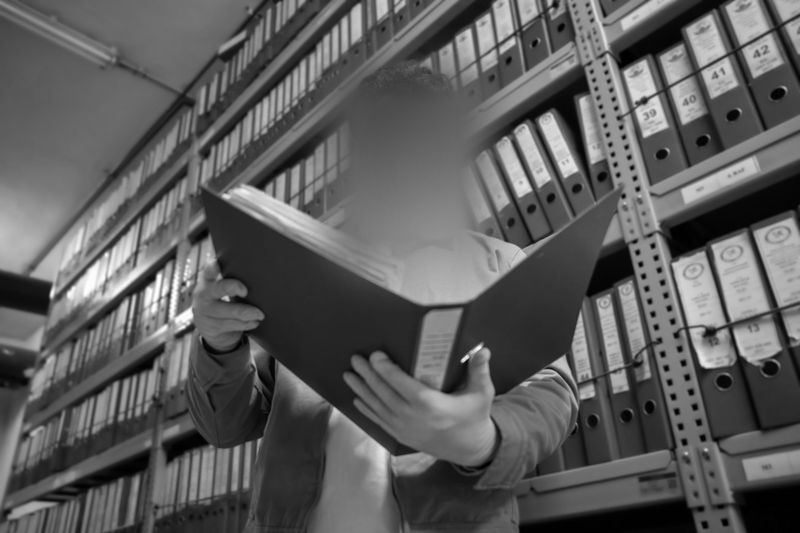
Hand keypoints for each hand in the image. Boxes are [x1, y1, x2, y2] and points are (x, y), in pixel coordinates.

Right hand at [193, 263, 264, 351]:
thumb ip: (230, 279)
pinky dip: (247, 323)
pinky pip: (235, 325)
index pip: (208, 270)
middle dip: (234, 287)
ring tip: (260, 314)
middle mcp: (204, 294)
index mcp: (207, 280)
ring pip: (232, 311)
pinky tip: (254, 322)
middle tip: (245, 291)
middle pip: (221, 288)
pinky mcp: (212, 327)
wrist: (208, 326)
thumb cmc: (220, 300)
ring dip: (250, 312)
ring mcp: (206, 312)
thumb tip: (258, 272)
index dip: (214, 266)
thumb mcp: (219, 288)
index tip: (222, 264)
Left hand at [344, 348, 497, 466]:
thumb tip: (483, 349)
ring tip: (348, 375)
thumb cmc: (474, 416)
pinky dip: (367, 410)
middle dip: (368, 375)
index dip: (386, 370)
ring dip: (362, 390)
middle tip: (355, 359)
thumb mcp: (481, 394)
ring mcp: (405, 429)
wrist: (469, 448)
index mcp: (431, 405)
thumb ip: (479, 371)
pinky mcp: (402, 436)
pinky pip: (380, 421)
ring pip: (378, 407)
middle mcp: (413, 417)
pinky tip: (357, 399)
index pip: (402, 385)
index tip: (375, 355)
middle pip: (385, 394)